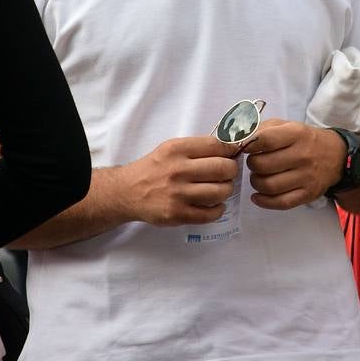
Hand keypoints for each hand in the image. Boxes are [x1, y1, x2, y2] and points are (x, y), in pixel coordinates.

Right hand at [121, 135, 239, 226]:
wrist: (126, 192)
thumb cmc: (154, 168)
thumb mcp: (171, 148)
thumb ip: (197, 148)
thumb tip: (230, 150)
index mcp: (177, 149)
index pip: (216, 146)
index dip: (230, 150)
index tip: (232, 155)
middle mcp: (178, 170)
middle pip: (223, 168)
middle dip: (231, 171)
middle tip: (227, 173)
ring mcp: (177, 194)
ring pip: (220, 192)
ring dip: (226, 190)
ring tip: (220, 188)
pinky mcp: (176, 214)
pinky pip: (210, 214)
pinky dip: (218, 209)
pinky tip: (214, 204)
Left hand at [243, 119, 345, 209]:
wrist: (336, 156)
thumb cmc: (305, 139)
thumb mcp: (287, 125)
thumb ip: (262, 129)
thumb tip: (238, 139)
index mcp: (297, 134)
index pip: (265, 140)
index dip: (248, 144)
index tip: (246, 147)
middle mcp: (303, 155)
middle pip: (262, 165)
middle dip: (252, 164)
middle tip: (256, 162)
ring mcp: (306, 177)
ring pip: (268, 185)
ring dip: (256, 182)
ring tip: (259, 176)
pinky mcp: (307, 194)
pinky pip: (280, 203)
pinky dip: (263, 201)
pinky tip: (259, 194)